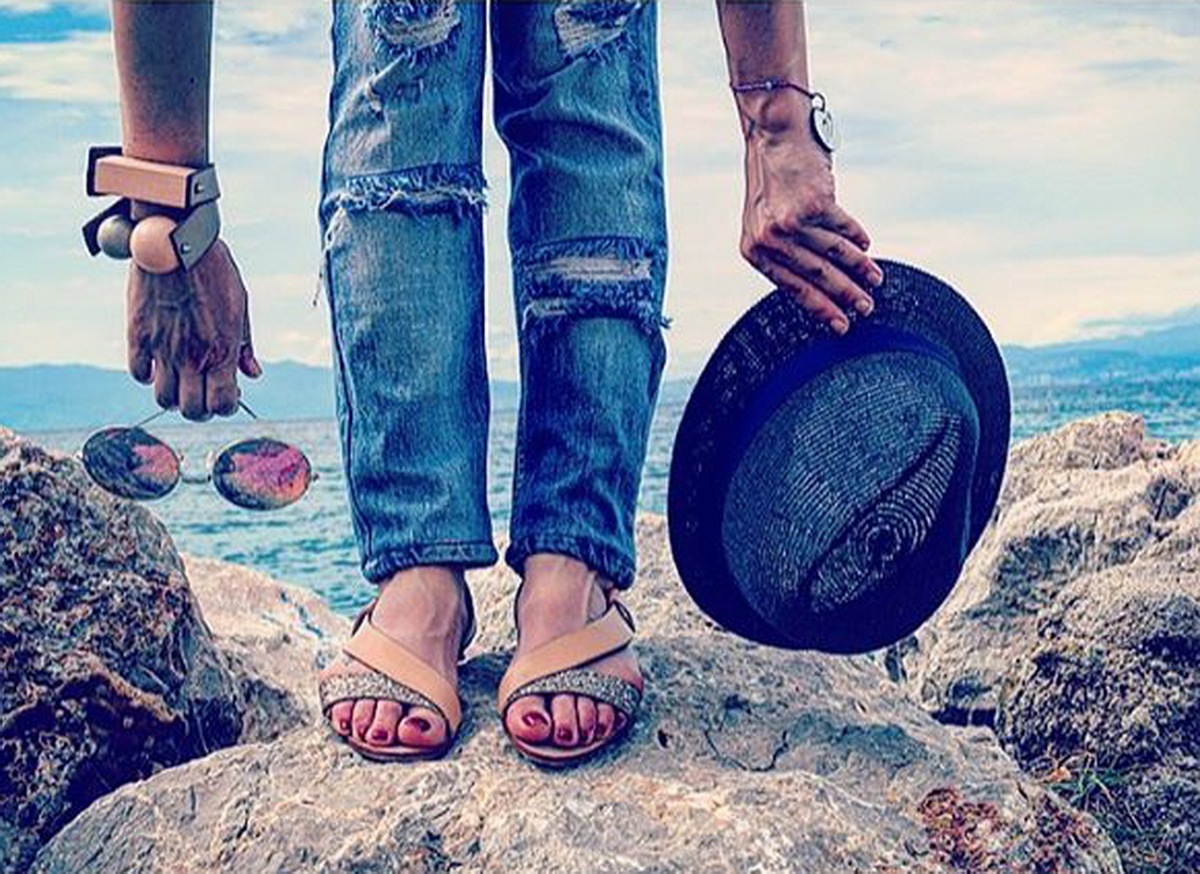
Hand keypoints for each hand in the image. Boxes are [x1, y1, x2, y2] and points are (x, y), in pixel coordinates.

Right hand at [126, 237, 261, 420]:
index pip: (222, 405)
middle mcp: (192, 357)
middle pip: (192, 410)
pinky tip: (157, 362)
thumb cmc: (215, 271)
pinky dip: (148, 374)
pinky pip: (139, 373)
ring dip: (173, 395)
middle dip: (199, 408)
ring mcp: (163, 348)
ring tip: (180, 379)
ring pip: (163, 399)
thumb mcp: (240, 306)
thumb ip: (245, 345)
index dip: (226, 406)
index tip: (227, 393)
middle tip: (202, 391)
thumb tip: (252, 374)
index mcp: (222, 351)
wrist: (176, 242)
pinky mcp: (138, 335)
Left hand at [738, 102, 883, 334]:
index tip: (840, 324)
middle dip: (844, 295)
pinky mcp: (814, 203)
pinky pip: (844, 227)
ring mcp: (792, 220)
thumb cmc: (771, 180)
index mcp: (754, 249)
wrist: (774, 136)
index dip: (819, 307)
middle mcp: (770, 238)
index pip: (791, 287)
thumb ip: (784, 251)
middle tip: (865, 309)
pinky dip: (857, 237)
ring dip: (859, 268)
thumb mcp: (764, 220)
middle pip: (816, 275)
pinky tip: (866, 246)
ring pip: (834, 253)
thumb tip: (821, 284)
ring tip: (874, 281)